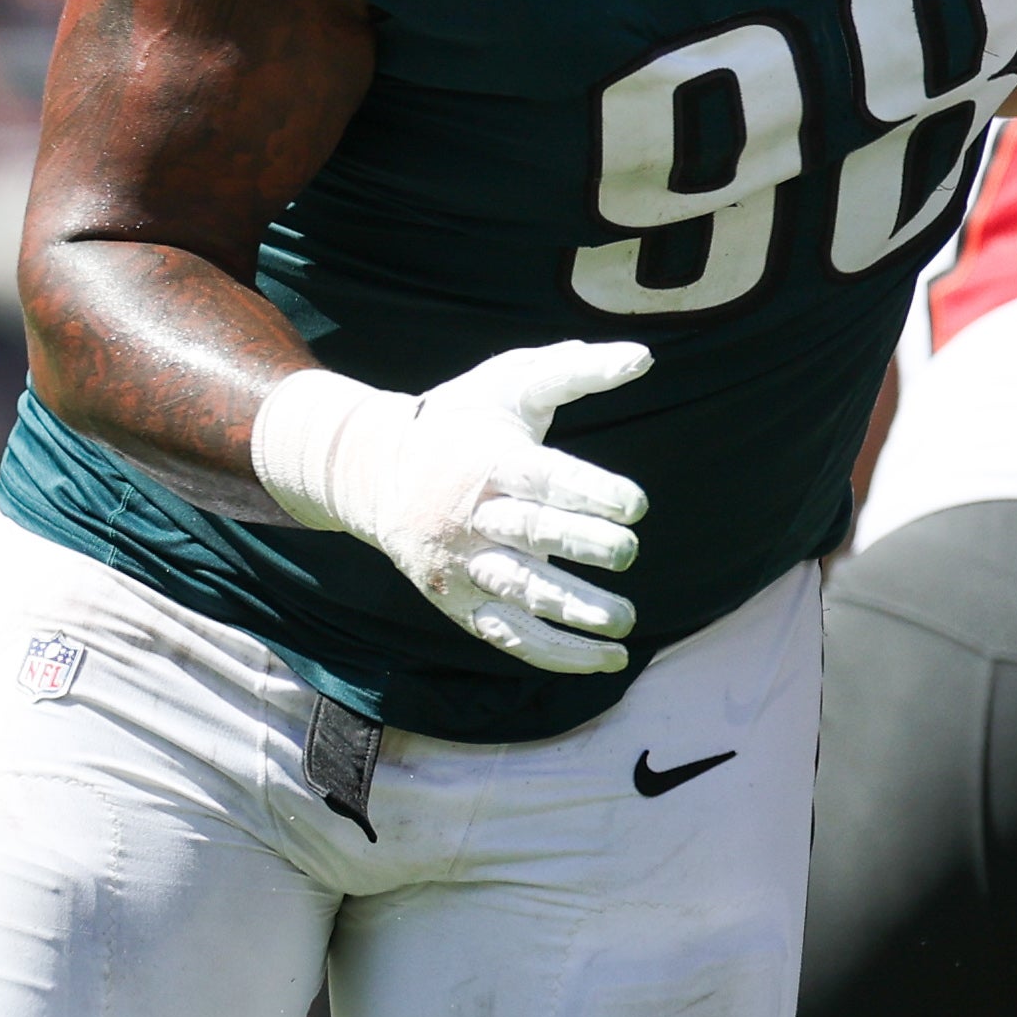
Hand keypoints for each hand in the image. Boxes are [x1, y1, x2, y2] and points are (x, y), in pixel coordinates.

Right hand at [249, 342, 650, 673]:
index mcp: (488, 461)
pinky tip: (607, 659)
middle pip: (529, 533)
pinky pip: (507, 633)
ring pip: (518, 591)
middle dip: (581, 544)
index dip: (591, 492)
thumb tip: (643, 357)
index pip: (543, 479)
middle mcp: (470, 515)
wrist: (372, 469)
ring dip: (572, 610)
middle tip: (628, 554)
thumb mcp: (510, 382)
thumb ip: (575, 370)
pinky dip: (556, 652)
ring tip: (626, 621)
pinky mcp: (457, 601)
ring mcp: (460, 563)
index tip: (638, 505)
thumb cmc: (462, 421)